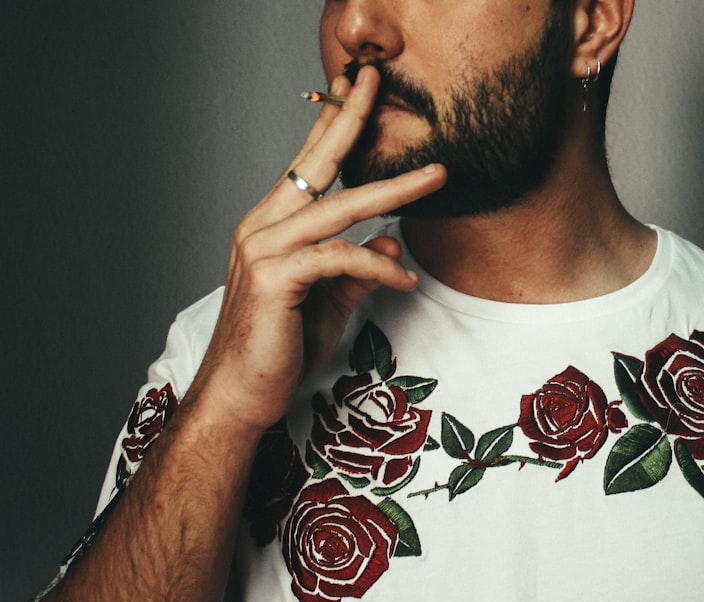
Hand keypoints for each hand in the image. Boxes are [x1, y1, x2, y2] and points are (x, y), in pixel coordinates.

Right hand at [188, 66, 446, 434]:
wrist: (241, 396)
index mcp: (272, 226)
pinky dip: (378, 266)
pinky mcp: (274, 278)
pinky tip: (406, 282)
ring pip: (338, 206)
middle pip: (315, 163)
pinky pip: (340, 258)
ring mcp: (264, 250)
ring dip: (393, 189)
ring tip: (437, 176)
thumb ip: (358, 271)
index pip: (306, 164)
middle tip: (376, 79)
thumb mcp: (330, 302)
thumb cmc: (280, 348)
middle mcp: (263, 227)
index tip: (356, 90)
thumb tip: (393, 246)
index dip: (332, 125)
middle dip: (350, 118)